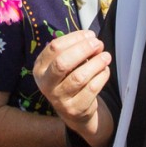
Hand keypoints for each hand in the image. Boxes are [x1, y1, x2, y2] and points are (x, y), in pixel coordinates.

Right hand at [32, 30, 111, 144]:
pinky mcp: (75, 109)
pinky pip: (91, 89)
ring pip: (79, 77)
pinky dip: (101, 76)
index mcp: (40, 68)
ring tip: (106, 56)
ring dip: (96, 63)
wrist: (73, 111)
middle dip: (83, 50)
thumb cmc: (69, 79)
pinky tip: (105, 70)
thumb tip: (92, 39)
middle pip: (62, 63)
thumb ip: (75, 50)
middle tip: (98, 44)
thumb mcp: (65, 64)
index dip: (74, 38)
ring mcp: (59, 99)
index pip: (54, 48)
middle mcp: (46, 84)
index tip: (89, 35)